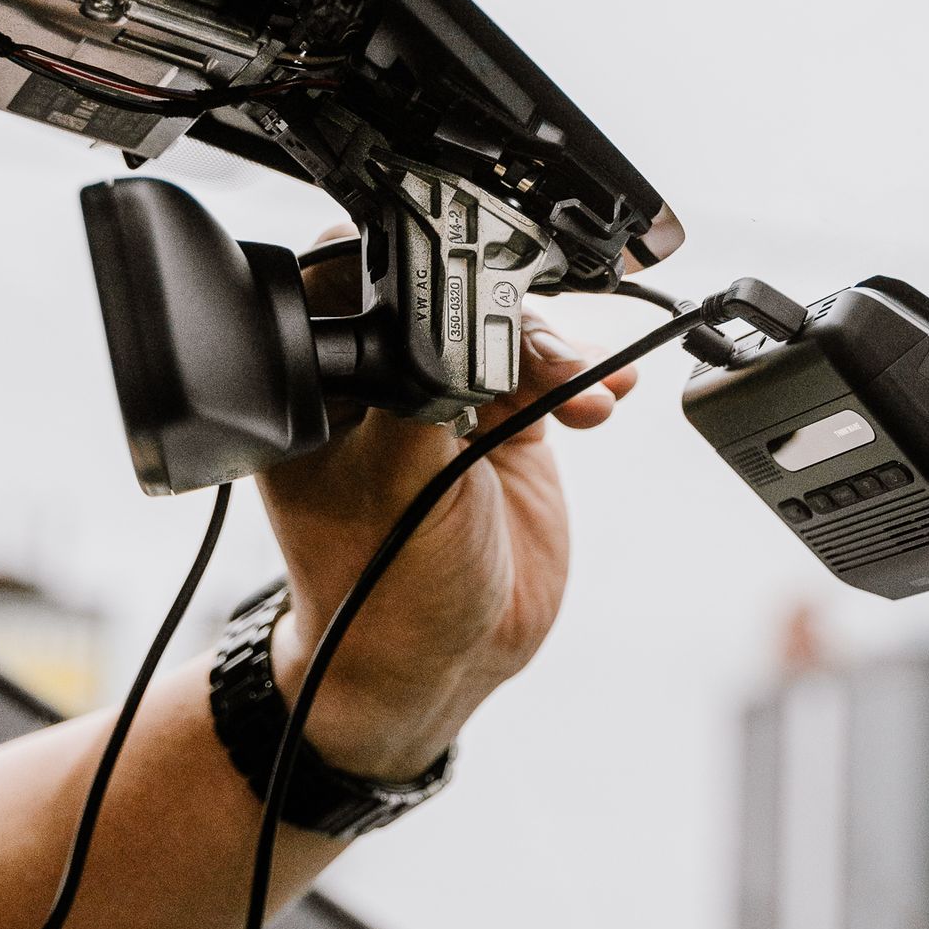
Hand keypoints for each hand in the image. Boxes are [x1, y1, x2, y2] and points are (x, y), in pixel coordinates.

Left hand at [256, 240, 638, 780]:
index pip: (353, 280)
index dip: (412, 265)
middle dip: (507, 317)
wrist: (446, 663)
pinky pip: (550, 374)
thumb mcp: (395, 479)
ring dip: (557, 350)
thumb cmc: (382, 590)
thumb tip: (453, 306)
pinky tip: (607, 391)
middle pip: (447, 297)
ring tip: (585, 390)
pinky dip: (585, 374)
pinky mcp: (505, 425)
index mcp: (320, 383)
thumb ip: (422, 384)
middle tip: (544, 360)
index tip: (474, 282)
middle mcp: (379, 382)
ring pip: (505, 332)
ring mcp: (445, 402)